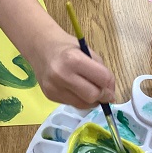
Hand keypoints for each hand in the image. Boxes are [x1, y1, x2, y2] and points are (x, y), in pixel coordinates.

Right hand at [0, 0, 114, 107]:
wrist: (41, 48)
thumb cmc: (67, 47)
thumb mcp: (87, 51)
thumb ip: (101, 70)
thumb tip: (110, 93)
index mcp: (74, 60)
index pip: (102, 79)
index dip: (110, 84)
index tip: (110, 85)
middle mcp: (62, 76)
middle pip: (92, 96)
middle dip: (102, 96)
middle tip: (103, 92)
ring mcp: (54, 88)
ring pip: (83, 105)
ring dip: (92, 100)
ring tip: (90, 90)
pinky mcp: (50, 96)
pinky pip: (72, 104)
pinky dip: (79, 99)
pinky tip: (76, 89)